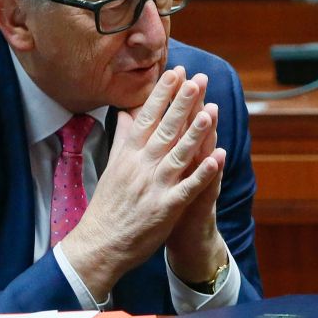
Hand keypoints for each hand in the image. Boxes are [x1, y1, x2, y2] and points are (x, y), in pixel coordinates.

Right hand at [63, 67, 223, 298]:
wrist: (100, 245)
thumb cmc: (107, 207)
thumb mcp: (112, 168)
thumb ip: (122, 140)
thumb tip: (125, 114)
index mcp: (128, 155)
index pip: (147, 117)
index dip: (162, 94)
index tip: (176, 73)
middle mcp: (141, 166)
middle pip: (164, 129)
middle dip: (182, 103)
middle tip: (197, 80)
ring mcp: (154, 187)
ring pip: (178, 154)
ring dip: (195, 132)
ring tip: (210, 110)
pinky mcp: (165, 208)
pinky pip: (188, 188)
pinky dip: (202, 173)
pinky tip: (217, 157)